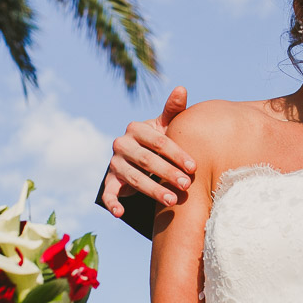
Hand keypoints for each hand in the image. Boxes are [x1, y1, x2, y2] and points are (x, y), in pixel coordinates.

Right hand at [100, 86, 195, 215]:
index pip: (158, 141)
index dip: (176, 154)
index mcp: (136, 128)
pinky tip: (120, 213)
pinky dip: (112, 203)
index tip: (194, 167)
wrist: (139, 154)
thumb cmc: (158, 139)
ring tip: (172, 201)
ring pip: (133, 178)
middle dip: (167, 173)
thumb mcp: (165, 125)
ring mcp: (115, 163)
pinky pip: (108, 193)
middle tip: (186, 186)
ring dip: (152, 190)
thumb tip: (182, 89)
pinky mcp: (110, 180)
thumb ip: (173, 110)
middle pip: (146, 160)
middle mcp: (121, 144)